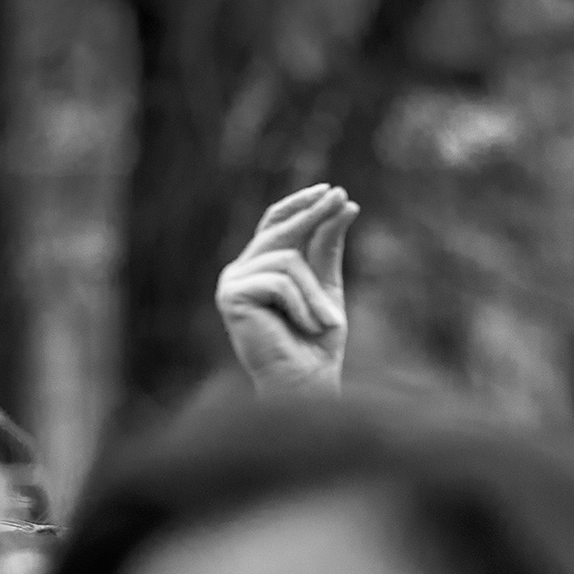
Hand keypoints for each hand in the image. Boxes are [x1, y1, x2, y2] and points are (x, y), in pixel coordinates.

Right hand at [216, 184, 357, 394]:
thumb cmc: (317, 342)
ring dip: (316, 295)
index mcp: (261, 267)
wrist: (306, 382)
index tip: (333, 191)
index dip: (302, 205)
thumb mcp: (328, 287)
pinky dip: (302, 306)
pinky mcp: (231, 295)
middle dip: (313, 215)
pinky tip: (304, 328)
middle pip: (279, 230)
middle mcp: (242, 270)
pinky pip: (279, 282)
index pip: (277, 223)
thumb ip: (328, 248)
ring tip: (325, 323)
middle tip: (340, 198)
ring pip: (287, 261)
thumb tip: (342, 204)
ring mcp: (232, 282)